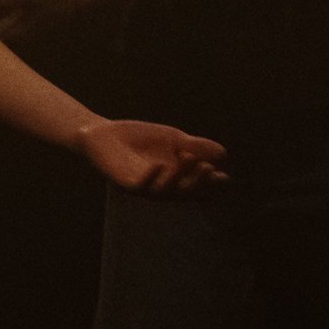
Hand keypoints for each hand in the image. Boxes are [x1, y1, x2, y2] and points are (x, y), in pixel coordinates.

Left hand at [76, 119, 227, 195]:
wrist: (104, 134)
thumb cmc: (141, 139)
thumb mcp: (173, 140)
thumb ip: (195, 146)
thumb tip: (223, 155)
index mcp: (176, 181)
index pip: (197, 189)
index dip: (210, 186)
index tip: (223, 176)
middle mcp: (162, 189)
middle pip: (184, 194)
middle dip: (199, 183)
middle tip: (209, 168)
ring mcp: (144, 188)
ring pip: (165, 191)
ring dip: (179, 176)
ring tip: (190, 156)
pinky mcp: (126, 184)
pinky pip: (140, 186)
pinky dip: (151, 178)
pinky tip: (160, 166)